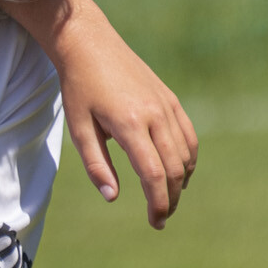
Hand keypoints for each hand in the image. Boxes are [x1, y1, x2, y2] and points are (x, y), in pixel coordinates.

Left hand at [54, 25, 197, 227]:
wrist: (91, 45)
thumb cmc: (79, 88)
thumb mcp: (78, 129)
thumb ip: (96, 165)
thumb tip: (113, 197)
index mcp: (130, 124)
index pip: (154, 174)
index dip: (158, 203)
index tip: (155, 221)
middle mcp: (155, 115)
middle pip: (174, 168)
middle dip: (171, 198)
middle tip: (160, 217)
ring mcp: (167, 105)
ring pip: (186, 153)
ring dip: (181, 181)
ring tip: (168, 198)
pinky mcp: (171, 99)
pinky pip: (188, 135)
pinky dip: (188, 158)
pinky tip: (179, 172)